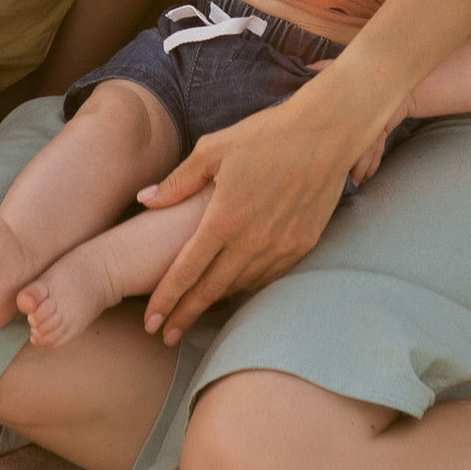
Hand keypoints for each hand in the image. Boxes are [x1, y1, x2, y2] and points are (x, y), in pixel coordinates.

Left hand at [135, 72, 370, 339]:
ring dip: (215, 303)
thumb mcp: (213, 149)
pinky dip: (246, 287)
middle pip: (211, 290)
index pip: (187, 271)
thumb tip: (145, 199)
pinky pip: (268, 277)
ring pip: (240, 286)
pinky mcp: (302, 245)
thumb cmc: (265, 134)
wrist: (326, 134)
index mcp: (224, 218)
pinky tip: (234, 289)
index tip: (150, 321)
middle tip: (165, 335)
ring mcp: (280, 247)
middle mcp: (252, 240)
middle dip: (184, 315)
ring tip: (193, 314)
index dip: (166, 299)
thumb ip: (178, 181)